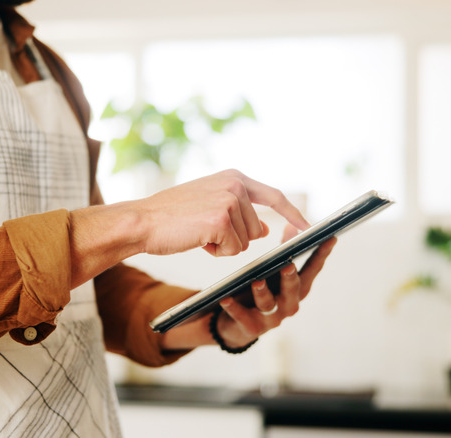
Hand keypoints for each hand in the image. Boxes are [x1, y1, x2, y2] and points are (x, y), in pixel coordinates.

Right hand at [135, 169, 309, 256]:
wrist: (142, 221)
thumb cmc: (170, 216)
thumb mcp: (209, 207)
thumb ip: (239, 212)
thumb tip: (264, 229)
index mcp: (233, 177)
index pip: (274, 197)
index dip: (293, 214)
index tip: (309, 227)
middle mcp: (235, 184)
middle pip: (256, 228)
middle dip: (233, 239)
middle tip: (203, 230)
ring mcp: (230, 201)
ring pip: (245, 242)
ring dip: (223, 246)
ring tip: (197, 232)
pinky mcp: (222, 220)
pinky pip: (233, 251)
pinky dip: (216, 253)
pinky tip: (196, 240)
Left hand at [215, 236, 336, 348]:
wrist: (238, 326)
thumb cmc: (259, 293)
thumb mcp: (273, 272)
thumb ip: (283, 252)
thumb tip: (292, 226)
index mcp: (297, 289)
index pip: (312, 270)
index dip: (322, 255)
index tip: (330, 238)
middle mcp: (288, 304)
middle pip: (293, 290)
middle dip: (290, 278)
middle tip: (288, 264)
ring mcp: (271, 318)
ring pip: (268, 304)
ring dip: (263, 292)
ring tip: (257, 281)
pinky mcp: (251, 327)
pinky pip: (242, 316)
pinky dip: (234, 307)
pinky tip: (226, 298)